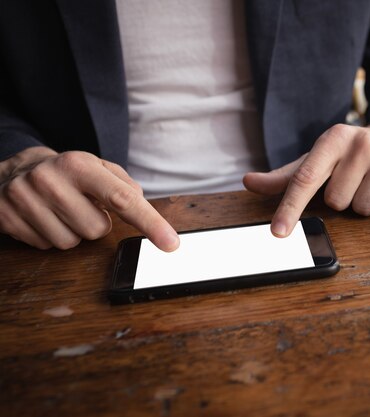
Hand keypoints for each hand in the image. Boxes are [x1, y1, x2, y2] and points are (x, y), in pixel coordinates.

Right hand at [0, 147, 178, 250]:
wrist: (12, 170)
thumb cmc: (67, 173)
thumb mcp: (97, 168)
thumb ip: (124, 185)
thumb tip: (141, 202)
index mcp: (79, 165)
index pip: (123, 199)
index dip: (150, 223)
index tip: (170, 243)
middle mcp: (50, 180)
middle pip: (96, 229)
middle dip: (95, 223)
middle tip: (81, 206)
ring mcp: (24, 199)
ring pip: (70, 243)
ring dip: (72, 232)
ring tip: (60, 211)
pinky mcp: (6, 218)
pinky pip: (45, 246)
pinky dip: (50, 236)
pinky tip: (43, 217)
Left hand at [243, 123, 369, 236]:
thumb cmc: (350, 155)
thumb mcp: (319, 160)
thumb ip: (286, 176)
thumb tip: (249, 182)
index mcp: (332, 139)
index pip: (305, 179)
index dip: (290, 208)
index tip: (278, 232)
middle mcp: (360, 142)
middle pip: (337, 201)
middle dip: (343, 199)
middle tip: (353, 181)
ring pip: (363, 208)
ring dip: (365, 203)